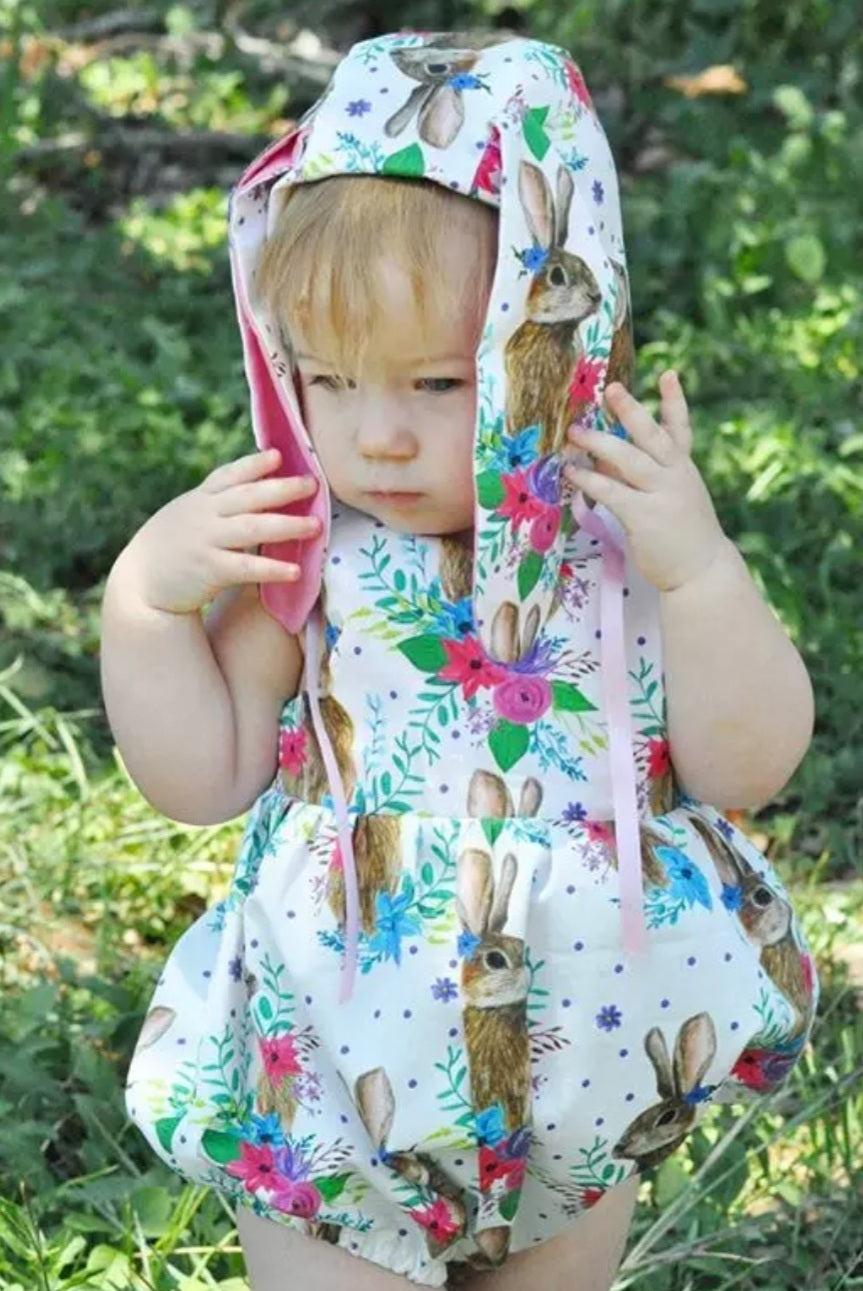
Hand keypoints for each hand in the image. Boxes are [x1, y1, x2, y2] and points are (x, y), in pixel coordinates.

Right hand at [117, 448, 319, 613]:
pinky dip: (272, 568)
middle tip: (313, 484)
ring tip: (316, 526)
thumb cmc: (172, 548)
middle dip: (282, 489)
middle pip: (249, 497)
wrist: (139, 583)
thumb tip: (259, 490)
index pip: (230, 475)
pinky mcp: (209, 570)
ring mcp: (206, 541)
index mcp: (200, 499)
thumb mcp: (188, 515)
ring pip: (252, 528)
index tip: (278, 456)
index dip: (254, 465)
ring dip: (287, 526)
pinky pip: (246, 567)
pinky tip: (295, 571)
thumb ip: (218, 503)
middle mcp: (204, 515)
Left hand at [564, 371, 728, 591]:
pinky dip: (591, 481)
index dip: (674, 401)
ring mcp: (662, 495)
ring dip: (600, 443)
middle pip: (653, 435)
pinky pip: (613, 492)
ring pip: (629, 460)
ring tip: (575, 432)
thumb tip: (604, 459)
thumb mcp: (669, 498)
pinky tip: (573, 473)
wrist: (702, 571)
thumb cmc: (681, 534)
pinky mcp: (645, 517)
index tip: (667, 374)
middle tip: (612, 388)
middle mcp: (676, 476)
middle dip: (631, 410)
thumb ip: (640, 477)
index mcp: (683, 469)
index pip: (680, 429)